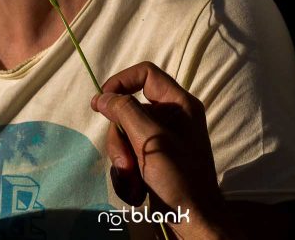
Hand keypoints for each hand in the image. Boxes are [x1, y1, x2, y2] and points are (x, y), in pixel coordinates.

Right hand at [90, 62, 233, 237]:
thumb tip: (102, 96)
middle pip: (128, 111)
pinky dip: (127, 175)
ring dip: (123, 163)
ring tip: (133, 182)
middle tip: (126, 163)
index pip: (146, 74)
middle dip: (120, 140)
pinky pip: (129, 156)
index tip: (100, 101)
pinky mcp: (153, 161)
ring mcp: (162, 140)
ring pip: (125, 137)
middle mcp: (172, 118)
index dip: (121, 82)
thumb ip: (125, 111)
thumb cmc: (179, 177)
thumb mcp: (151, 139)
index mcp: (179, 103)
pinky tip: (136, 192)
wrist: (193, 221)